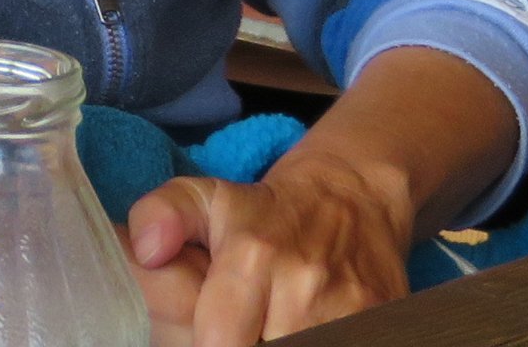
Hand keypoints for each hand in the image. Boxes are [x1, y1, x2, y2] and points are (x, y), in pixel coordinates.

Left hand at [121, 153, 414, 344]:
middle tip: (237, 328)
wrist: (352, 198)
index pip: (218, 341)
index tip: (207, 335)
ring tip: (267, 324)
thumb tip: (144, 248)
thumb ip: (163, 214)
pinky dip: (318, 337)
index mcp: (252, 255)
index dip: (208, 343)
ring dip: (279, 341)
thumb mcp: (203, 196)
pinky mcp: (383, 317)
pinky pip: (343, 340)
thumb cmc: (265, 211)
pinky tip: (299, 325)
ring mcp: (349, 308)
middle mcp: (303, 285)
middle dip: (242, 344)